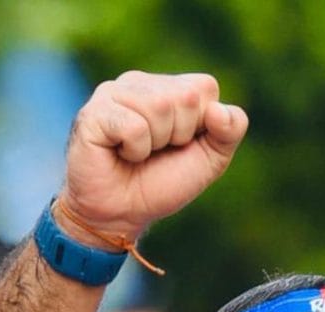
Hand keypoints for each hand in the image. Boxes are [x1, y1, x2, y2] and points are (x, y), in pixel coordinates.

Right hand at [59, 71, 248, 247]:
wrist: (120, 216)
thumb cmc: (160, 184)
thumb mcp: (209, 160)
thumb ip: (230, 130)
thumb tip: (218, 110)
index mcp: (169, 87)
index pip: (205, 87)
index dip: (200, 125)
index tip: (178, 145)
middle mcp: (140, 82)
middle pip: (185, 97)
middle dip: (178, 136)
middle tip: (155, 152)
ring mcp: (113, 92)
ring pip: (159, 106)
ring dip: (154, 144)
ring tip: (136, 154)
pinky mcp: (94, 112)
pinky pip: (134, 126)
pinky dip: (134, 150)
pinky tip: (119, 154)